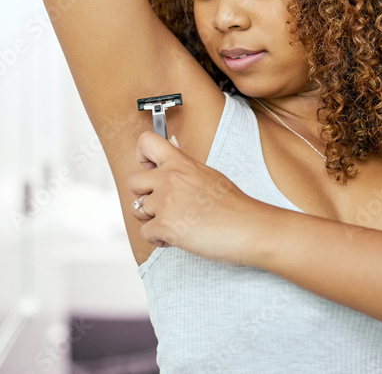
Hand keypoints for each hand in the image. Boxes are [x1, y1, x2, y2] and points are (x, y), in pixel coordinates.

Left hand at [126, 130, 263, 264]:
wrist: (249, 229)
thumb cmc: (235, 206)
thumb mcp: (208, 174)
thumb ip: (184, 166)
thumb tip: (171, 151)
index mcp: (181, 163)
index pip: (146, 142)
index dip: (142, 156)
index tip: (149, 168)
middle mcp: (169, 179)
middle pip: (132, 182)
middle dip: (144, 196)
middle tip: (163, 205)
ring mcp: (165, 202)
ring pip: (136, 210)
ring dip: (152, 219)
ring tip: (175, 223)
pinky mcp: (165, 226)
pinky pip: (146, 233)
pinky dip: (159, 239)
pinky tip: (178, 237)